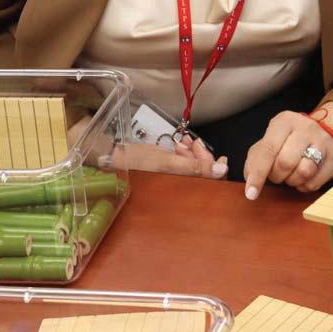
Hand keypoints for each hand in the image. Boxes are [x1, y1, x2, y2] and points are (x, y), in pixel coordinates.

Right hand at [101, 136, 228, 177]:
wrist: (111, 160)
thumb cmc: (135, 165)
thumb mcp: (166, 163)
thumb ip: (194, 167)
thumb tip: (221, 171)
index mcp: (182, 190)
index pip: (209, 183)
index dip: (216, 169)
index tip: (219, 157)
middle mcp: (179, 187)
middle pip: (202, 173)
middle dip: (201, 156)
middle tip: (194, 143)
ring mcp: (173, 179)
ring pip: (192, 166)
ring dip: (192, 152)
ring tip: (183, 142)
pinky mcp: (166, 171)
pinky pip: (182, 162)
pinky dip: (183, 152)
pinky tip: (179, 144)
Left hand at [244, 110, 332, 198]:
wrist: (326, 133)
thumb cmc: (290, 140)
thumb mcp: (271, 140)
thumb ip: (256, 158)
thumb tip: (251, 180)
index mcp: (285, 121)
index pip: (268, 150)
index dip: (258, 174)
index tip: (250, 193)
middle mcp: (306, 127)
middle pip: (285, 163)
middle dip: (277, 176)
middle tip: (278, 174)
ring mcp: (323, 141)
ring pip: (303, 173)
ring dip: (292, 181)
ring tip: (292, 174)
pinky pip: (315, 183)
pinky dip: (304, 186)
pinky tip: (304, 178)